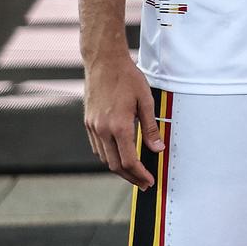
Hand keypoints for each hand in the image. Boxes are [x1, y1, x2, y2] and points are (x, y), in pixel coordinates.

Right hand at [83, 49, 161, 186]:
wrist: (103, 62)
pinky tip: (120, 156)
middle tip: (144, 183)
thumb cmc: (127, 78)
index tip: (150, 180)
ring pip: (104, 158)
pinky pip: (98, 147)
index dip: (140, 174)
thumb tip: (158, 148)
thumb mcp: (145, 101)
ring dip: (119, 169)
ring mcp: (93, 127)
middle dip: (130, 177)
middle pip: (115, 165)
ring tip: (134, 173)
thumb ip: (152, 127)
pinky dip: (109, 156)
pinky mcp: (88, 123)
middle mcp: (102, 130)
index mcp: (118, 126)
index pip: (129, 160)